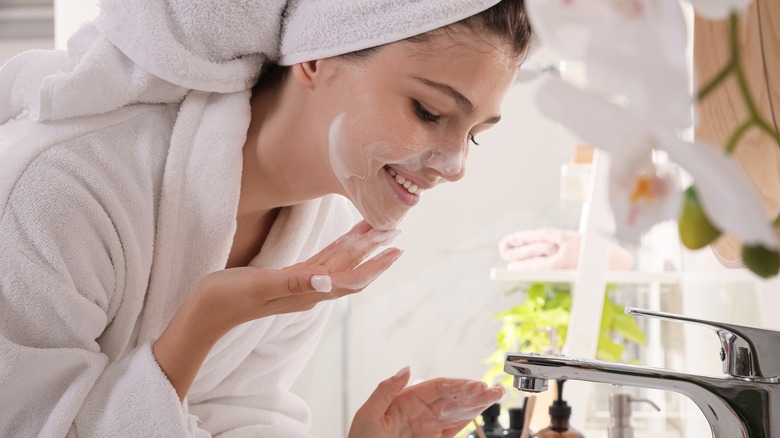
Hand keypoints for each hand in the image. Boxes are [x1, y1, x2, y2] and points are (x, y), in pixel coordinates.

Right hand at [153, 220, 400, 399]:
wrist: (204, 313)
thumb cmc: (227, 299)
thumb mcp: (260, 287)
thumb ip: (294, 282)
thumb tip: (329, 282)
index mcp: (307, 292)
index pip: (351, 277)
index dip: (375, 263)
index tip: (396, 248)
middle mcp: (309, 290)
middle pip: (350, 269)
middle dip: (374, 251)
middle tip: (396, 229)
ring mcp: (299, 286)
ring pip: (337, 265)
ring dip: (358, 248)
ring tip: (376, 230)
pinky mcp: (287, 280)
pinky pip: (321, 263)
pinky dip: (336, 250)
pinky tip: (343, 242)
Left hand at [349, 367, 503, 437]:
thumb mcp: (368, 414)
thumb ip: (386, 390)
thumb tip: (406, 369)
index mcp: (406, 399)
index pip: (438, 386)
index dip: (458, 384)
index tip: (475, 385)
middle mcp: (421, 410)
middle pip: (453, 396)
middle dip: (474, 392)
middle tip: (494, 390)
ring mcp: (429, 425)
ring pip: (458, 410)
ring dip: (478, 403)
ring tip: (497, 395)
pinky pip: (455, 427)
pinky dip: (470, 418)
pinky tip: (482, 410)